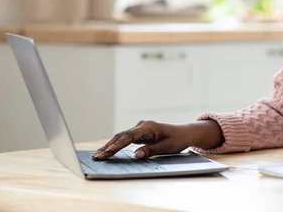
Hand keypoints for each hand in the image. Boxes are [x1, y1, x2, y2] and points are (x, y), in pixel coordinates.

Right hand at [92, 120, 223, 159]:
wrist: (185, 133)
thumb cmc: (177, 139)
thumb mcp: (167, 147)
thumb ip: (151, 150)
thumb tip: (136, 155)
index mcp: (149, 127)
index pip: (130, 136)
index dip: (118, 144)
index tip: (108, 151)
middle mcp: (142, 125)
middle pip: (122, 136)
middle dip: (109, 146)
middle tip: (98, 156)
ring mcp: (140, 129)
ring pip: (121, 136)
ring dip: (110, 145)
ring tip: (98, 155)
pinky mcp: (139, 133)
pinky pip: (125, 138)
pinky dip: (116, 144)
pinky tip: (107, 151)